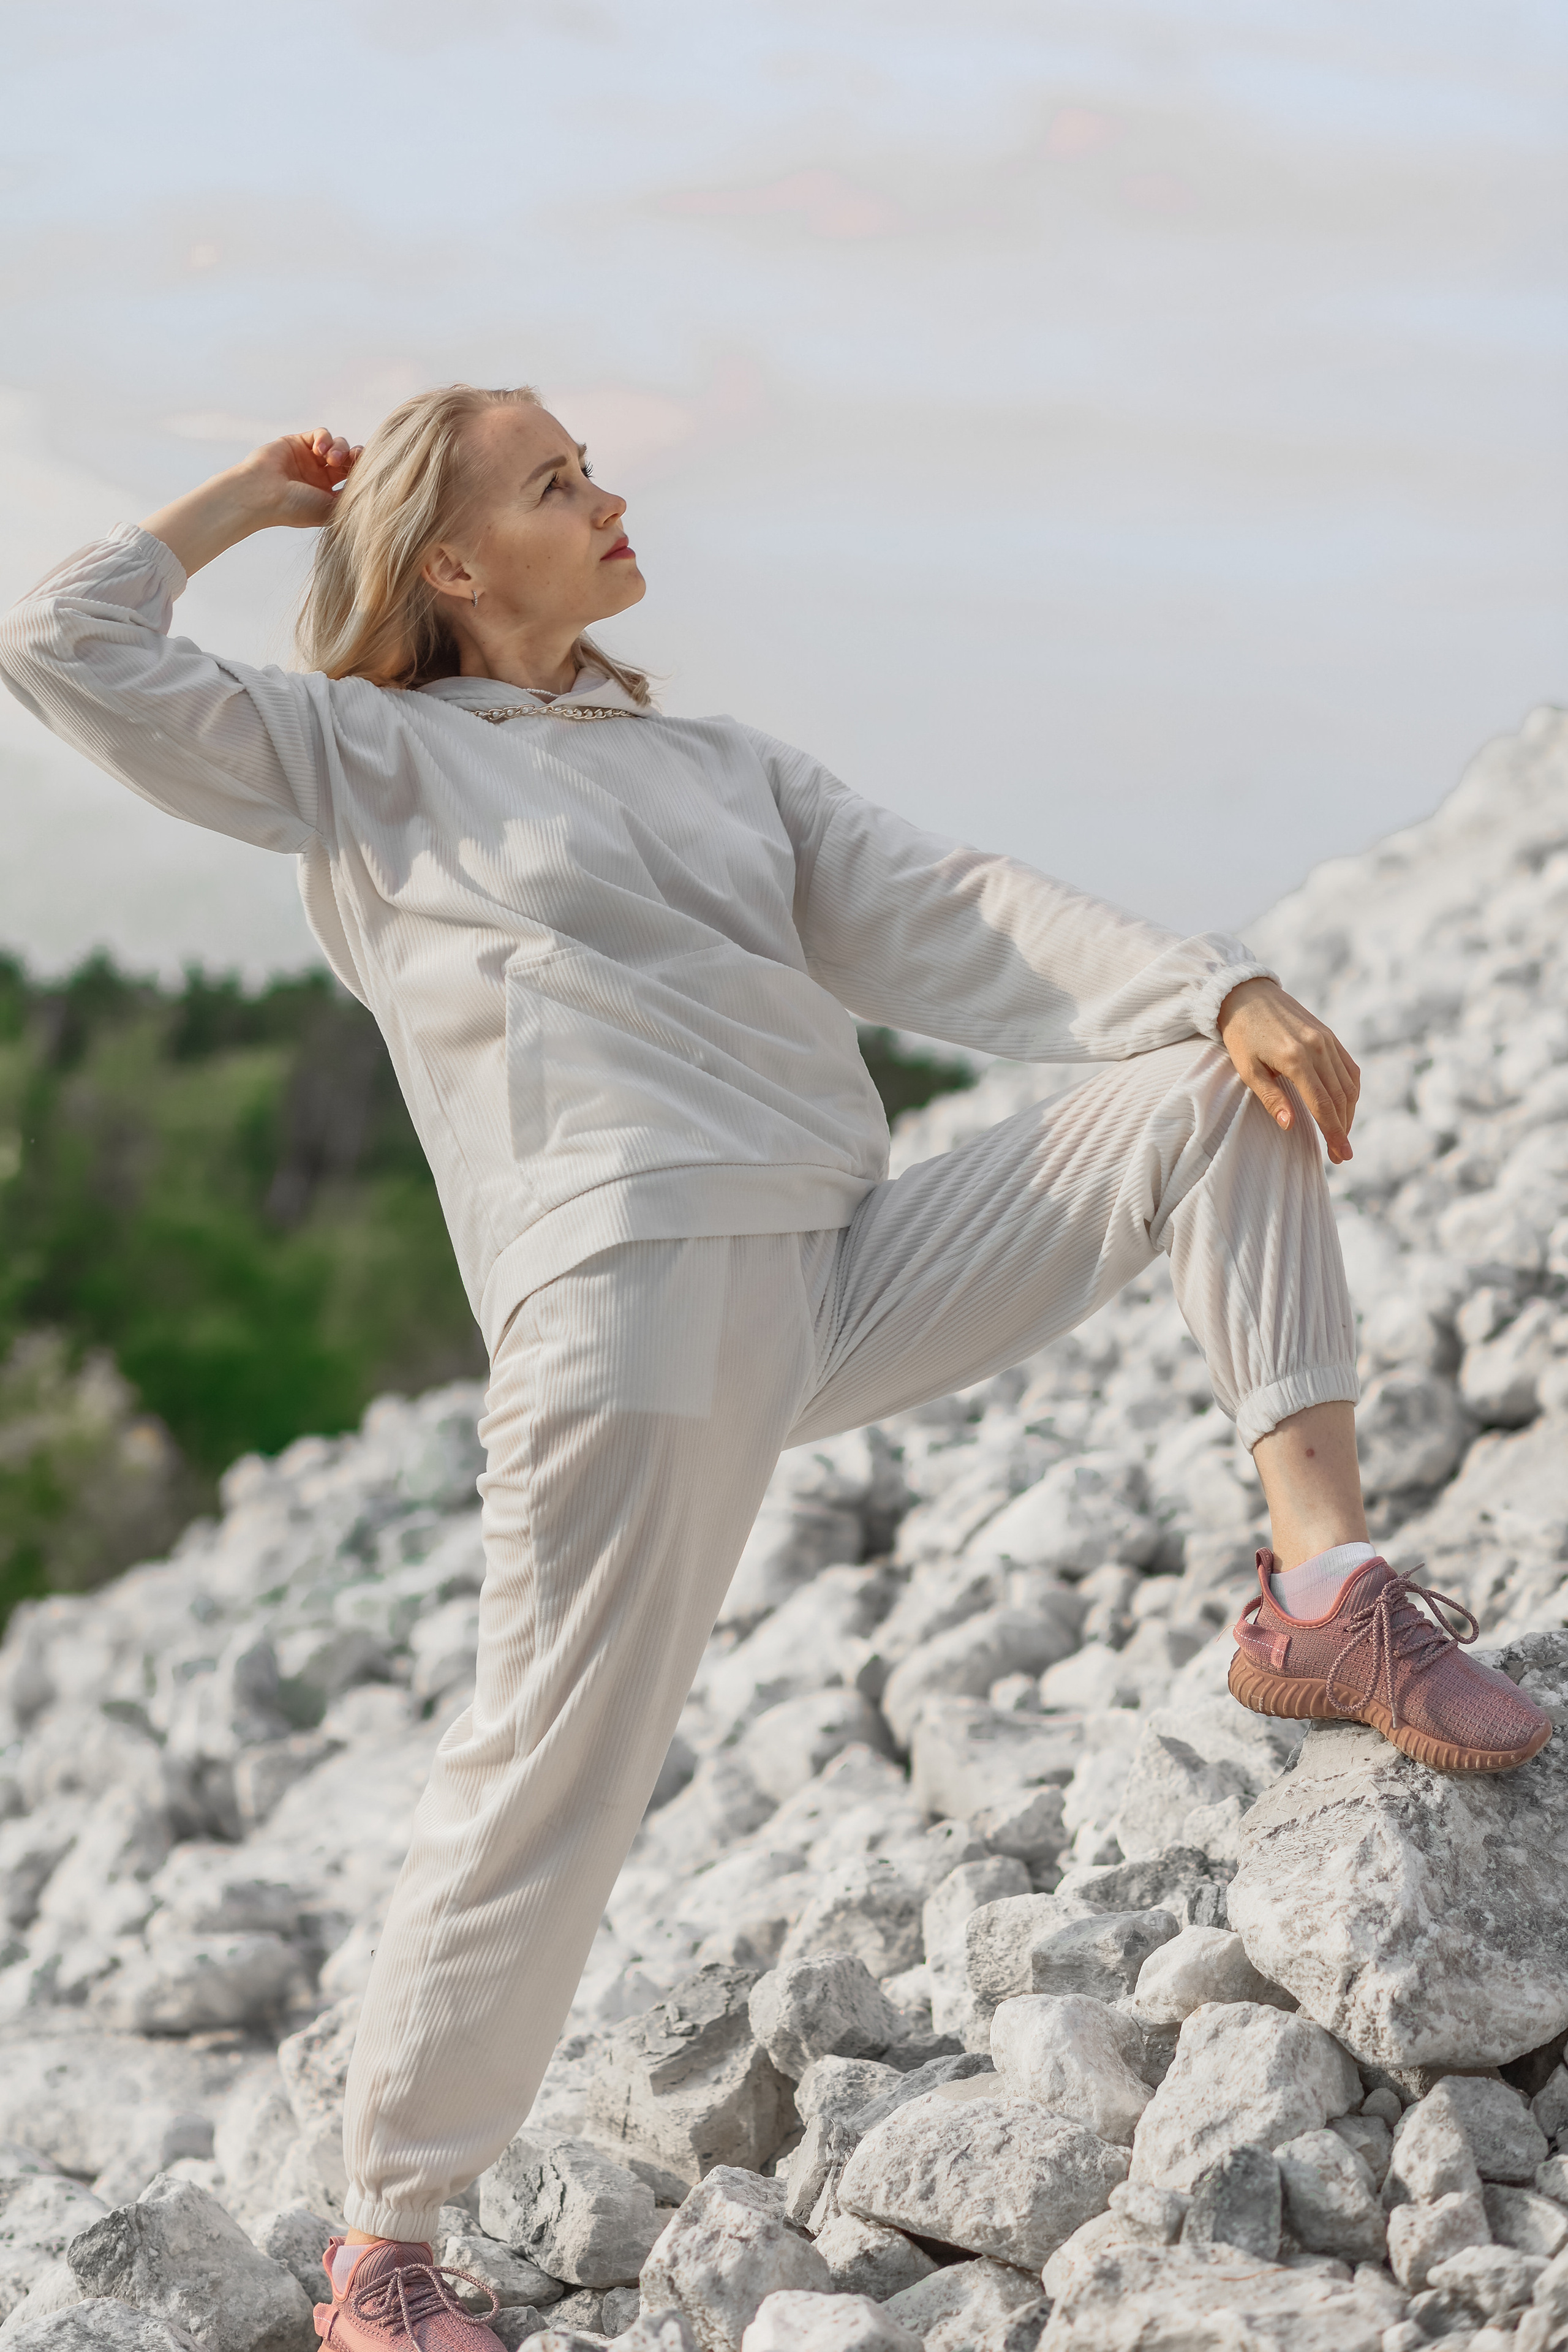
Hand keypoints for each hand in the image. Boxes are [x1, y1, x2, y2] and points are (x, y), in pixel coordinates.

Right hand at [231, 428, 361, 528]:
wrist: (263, 495)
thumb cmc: (295, 508)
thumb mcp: (331, 509)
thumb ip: (353, 499)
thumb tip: (375, 490)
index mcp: (329, 496)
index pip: (355, 479)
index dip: (365, 472)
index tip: (371, 471)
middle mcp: (320, 477)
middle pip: (349, 460)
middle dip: (356, 457)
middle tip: (356, 460)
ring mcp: (309, 459)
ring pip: (337, 444)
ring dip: (340, 448)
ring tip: (331, 459)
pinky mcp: (297, 443)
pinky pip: (320, 433)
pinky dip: (325, 438)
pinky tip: (319, 449)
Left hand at [1218, 977, 1359, 1163]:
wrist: (1247, 994)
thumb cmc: (1241, 1034)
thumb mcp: (1247, 1069)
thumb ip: (1270, 1098)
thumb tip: (1291, 1126)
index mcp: (1295, 1058)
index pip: (1322, 1105)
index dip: (1333, 1133)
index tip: (1340, 1155)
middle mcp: (1317, 1048)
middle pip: (1340, 1098)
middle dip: (1343, 1130)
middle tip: (1341, 1155)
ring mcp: (1327, 1040)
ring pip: (1348, 1085)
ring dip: (1349, 1113)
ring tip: (1341, 1135)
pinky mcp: (1330, 1035)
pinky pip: (1349, 1068)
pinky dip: (1351, 1091)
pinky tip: (1345, 1107)